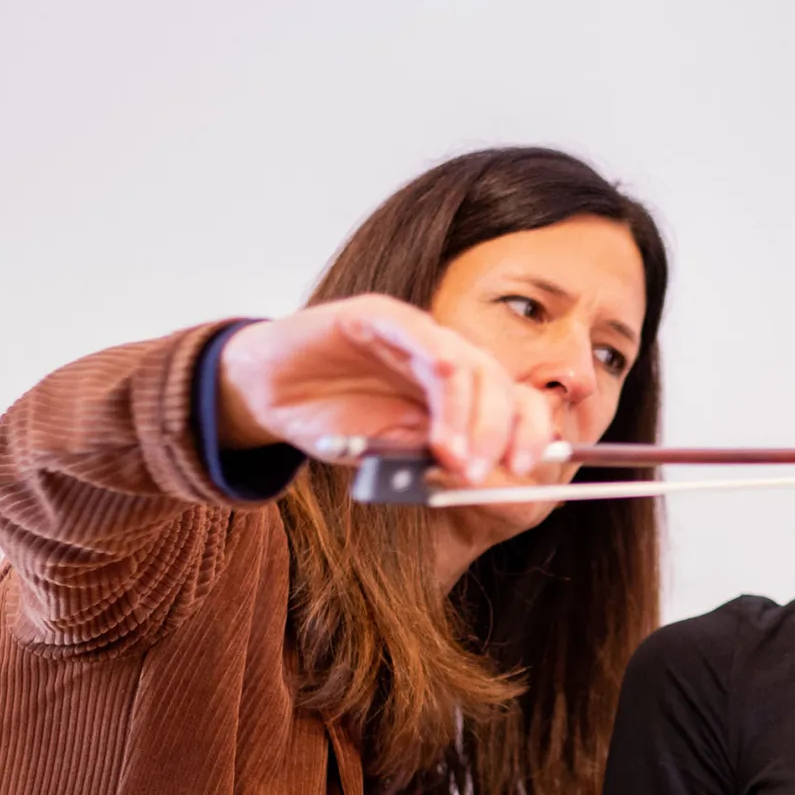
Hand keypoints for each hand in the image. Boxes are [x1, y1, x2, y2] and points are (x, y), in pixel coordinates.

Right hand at [216, 295, 558, 483]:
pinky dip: (434, 358)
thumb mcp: (390, 453)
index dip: (529, 433)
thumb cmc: (332, 422)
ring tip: (453, 458)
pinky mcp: (375, 317)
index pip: (515, 405)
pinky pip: (415, 331)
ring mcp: (413, 334)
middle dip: (499, 431)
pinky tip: (439, 385)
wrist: (265, 394)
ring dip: (467, 414)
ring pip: (465, 363)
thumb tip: (481, 477)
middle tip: (481, 472)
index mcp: (459, 394)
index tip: (525, 470)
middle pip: (499, 384)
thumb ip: (432, 458)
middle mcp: (445, 359)